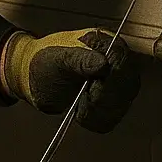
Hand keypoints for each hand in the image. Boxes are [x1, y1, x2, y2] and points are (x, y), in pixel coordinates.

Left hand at [1, 28, 139, 132]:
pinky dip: (97, 119)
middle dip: (102, 97)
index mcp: (106, 42)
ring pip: (122, 103)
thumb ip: (78, 60)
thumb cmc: (43, 62)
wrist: (34, 77)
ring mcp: (117, 83)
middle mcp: (118, 62)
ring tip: (79, 103)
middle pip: (127, 85)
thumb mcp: (56, 59)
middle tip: (83, 98)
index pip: (122, 61)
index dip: (109, 78)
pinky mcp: (112, 101)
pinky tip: (82, 111)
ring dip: (99, 110)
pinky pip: (113, 117)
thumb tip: (103, 63)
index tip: (91, 89)